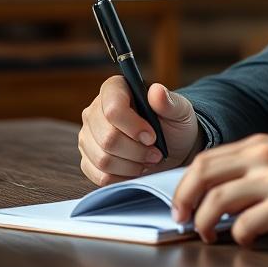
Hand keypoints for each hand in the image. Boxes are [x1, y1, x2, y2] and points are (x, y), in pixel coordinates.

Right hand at [79, 76, 201, 185]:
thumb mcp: (180, 111)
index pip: (113, 110)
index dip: (133, 127)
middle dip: (136, 151)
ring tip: (149, 159)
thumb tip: (156, 90)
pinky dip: (123, 177)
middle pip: (107, 138)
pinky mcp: (87, 159)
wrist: (171, 147)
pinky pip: (99, 175)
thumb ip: (168, 102)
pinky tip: (137, 168)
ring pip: (103, 159)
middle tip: (156, 153)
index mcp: (114, 89)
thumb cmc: (174, 124)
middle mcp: (94, 111)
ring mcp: (87, 136)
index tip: (152, 137)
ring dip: (132, 165)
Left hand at [171, 133, 267, 246]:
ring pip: (218, 202)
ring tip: (211, 236)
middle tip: (185, 222)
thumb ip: (249, 168)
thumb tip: (210, 193)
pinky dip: (239, 237)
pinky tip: (247, 240)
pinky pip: (245, 225)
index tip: (181, 207)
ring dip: (206, 224)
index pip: (205, 160)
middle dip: (185, 203)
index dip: (184, 186)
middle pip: (203, 176)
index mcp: (259, 144)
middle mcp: (264, 156)